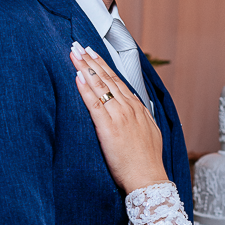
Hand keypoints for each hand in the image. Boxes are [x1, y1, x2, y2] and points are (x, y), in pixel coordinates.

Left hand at [71, 45, 167, 193]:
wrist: (148, 179)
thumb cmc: (147, 163)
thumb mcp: (150, 134)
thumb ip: (141, 118)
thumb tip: (134, 109)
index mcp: (138, 109)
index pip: (118, 81)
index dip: (104, 66)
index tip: (94, 54)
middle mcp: (129, 108)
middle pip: (108, 78)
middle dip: (92, 60)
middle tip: (79, 45)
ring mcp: (120, 116)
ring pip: (100, 85)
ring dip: (86, 67)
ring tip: (74, 53)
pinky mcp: (109, 127)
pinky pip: (94, 103)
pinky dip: (85, 88)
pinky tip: (77, 76)